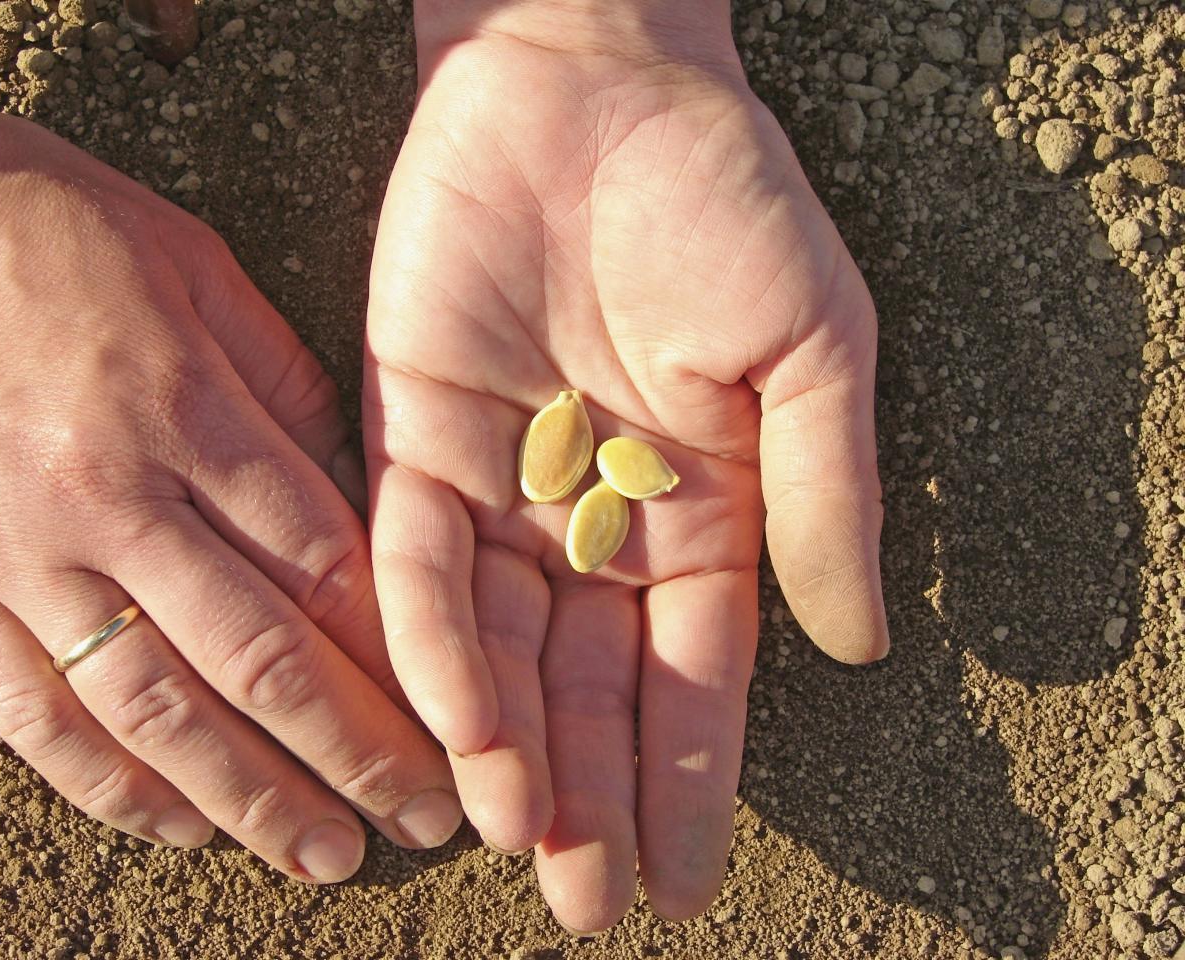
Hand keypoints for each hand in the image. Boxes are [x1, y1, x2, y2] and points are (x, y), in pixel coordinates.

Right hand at [0, 71, 460, 881]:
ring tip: (322, 854)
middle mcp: (111, 495)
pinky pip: (32, 714)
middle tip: (421, 817)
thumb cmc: (44, 224)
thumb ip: (280, 380)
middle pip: (259, 654)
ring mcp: (18, 553)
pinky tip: (182, 824)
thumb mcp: (191, 265)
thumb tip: (347, 488)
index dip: (396, 651)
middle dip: (353, 750)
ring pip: (153, 709)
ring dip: (249, 796)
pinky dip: (111, 784)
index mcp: (186, 408)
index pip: (321, 562)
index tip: (450, 708)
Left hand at [365, 0, 887, 930]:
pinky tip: (454, 721)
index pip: (695, 674)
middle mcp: (597, 516)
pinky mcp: (415, 436)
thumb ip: (826, 498)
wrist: (591, 84)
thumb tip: (857, 646)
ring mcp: (505, 484)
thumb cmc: (722, 201)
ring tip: (520, 836)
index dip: (689, 779)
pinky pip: (419, 559)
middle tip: (586, 903)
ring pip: (501, 646)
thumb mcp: (814, 348)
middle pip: (591, 683)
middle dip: (590, 792)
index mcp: (702, 507)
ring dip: (510, 742)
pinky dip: (435, 639)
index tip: (685, 883)